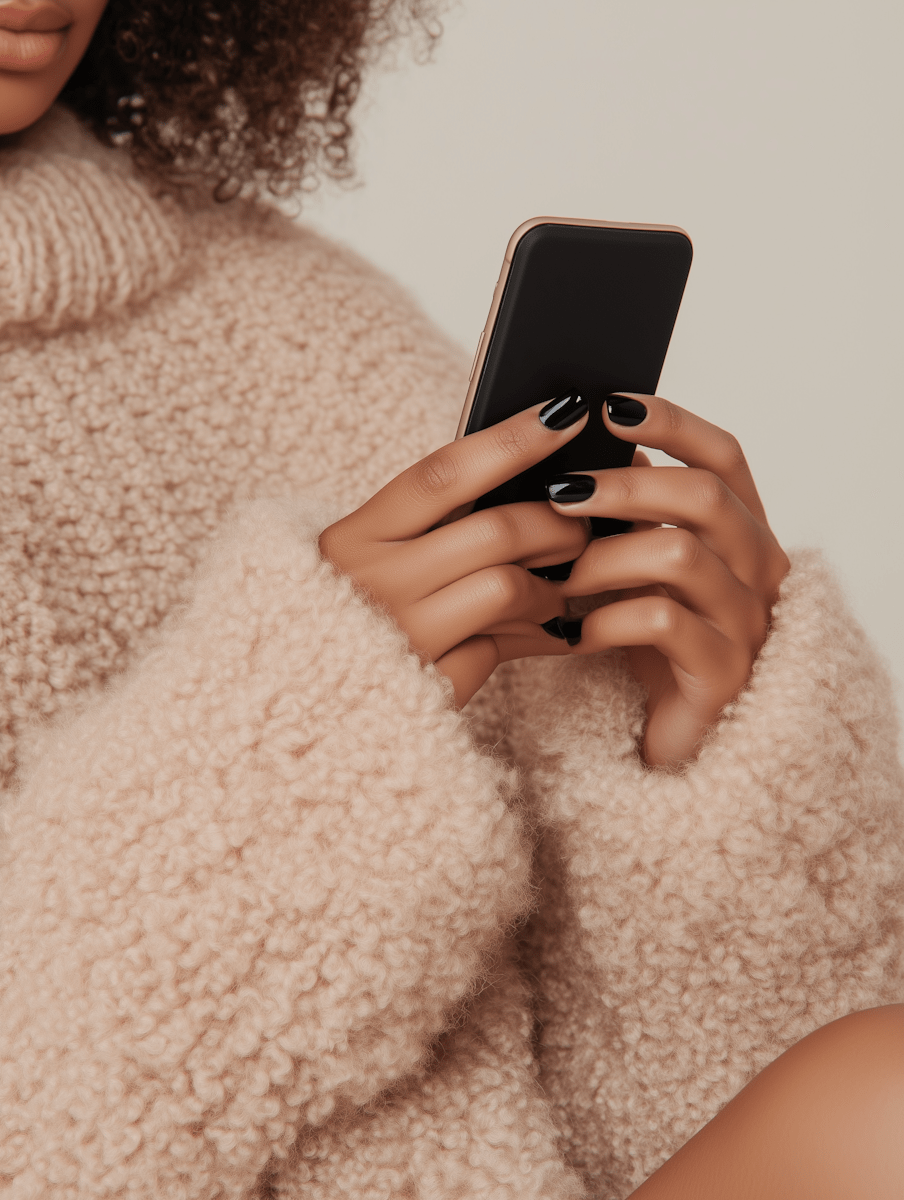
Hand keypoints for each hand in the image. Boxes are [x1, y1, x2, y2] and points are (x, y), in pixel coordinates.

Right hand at [318, 395, 592, 705]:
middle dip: (556, 523)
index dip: (510, 440)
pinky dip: (538, 636)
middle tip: (581, 524)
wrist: (304, 705)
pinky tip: (549, 633)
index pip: (443, 474)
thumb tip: (525, 484)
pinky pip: (505, 647)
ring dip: (550, 586)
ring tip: (557, 586)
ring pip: (509, 588)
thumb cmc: (351, 614)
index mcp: (354, 537)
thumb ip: (430, 522)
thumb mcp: (367, 557)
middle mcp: (374, 583)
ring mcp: (404, 637)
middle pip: (494, 531)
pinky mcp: (431, 685)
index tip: (565, 413)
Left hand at [546, 394, 789, 768]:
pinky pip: (663, 623)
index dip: (671, 423)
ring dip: (604, 557)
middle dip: (624, 486)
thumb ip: (627, 510)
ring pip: (680, 556)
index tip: (608, 406)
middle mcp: (757, 568)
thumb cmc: (648, 641)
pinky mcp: (722, 672)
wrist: (669, 737)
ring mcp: (746, 621)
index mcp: (741, 530)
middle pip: (702, 496)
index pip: (723, 455)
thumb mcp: (637, 565)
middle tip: (558, 491)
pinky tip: (572, 631)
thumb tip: (580, 446)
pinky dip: (607, 619)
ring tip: (555, 574)